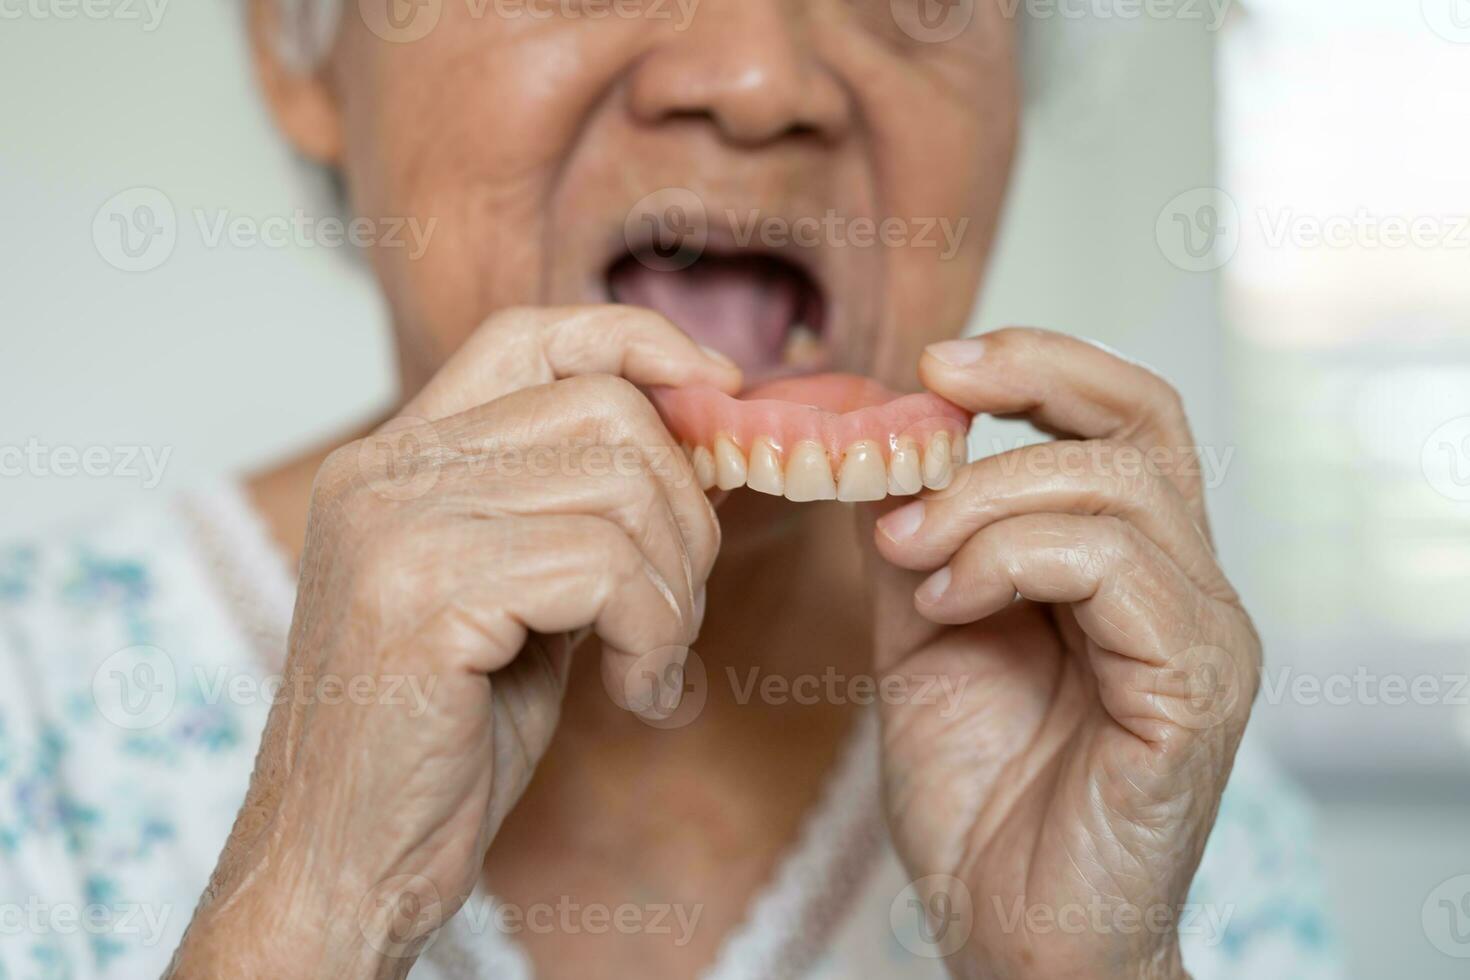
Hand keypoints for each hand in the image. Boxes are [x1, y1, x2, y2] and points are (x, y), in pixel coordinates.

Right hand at [168, 306, 738, 979]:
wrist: (345, 865)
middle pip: (606, 411)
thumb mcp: (522, 593)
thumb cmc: (443, 736)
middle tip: (678, 607)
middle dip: (686, 509)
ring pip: (623, 487)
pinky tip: (636, 695)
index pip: (533, 334)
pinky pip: (608, 569)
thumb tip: (702, 432)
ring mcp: (395, 525)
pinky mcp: (421, 594)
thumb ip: (580, 507)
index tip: (720, 395)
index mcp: (398, 457)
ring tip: (652, 661)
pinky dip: (655, 638)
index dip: (640, 344)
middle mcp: (384, 470)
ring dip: (675, 588)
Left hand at [866, 328, 1258, 979]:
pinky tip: (949, 606)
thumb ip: (918, 541)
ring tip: (911, 559)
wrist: (1007, 929)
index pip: (1124, 418)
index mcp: (1132, 568)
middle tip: (917, 409)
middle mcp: (1186, 590)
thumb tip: (877, 445)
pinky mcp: (1194, 690)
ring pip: (1118, 491)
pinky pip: (1119, 570)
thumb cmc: (979, 794)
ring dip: (986, 502)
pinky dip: (1013, 561)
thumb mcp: (924, 636)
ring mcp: (1201, 638)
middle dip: (1021, 392)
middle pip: (1140, 425)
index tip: (933, 363)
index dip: (1039, 363)